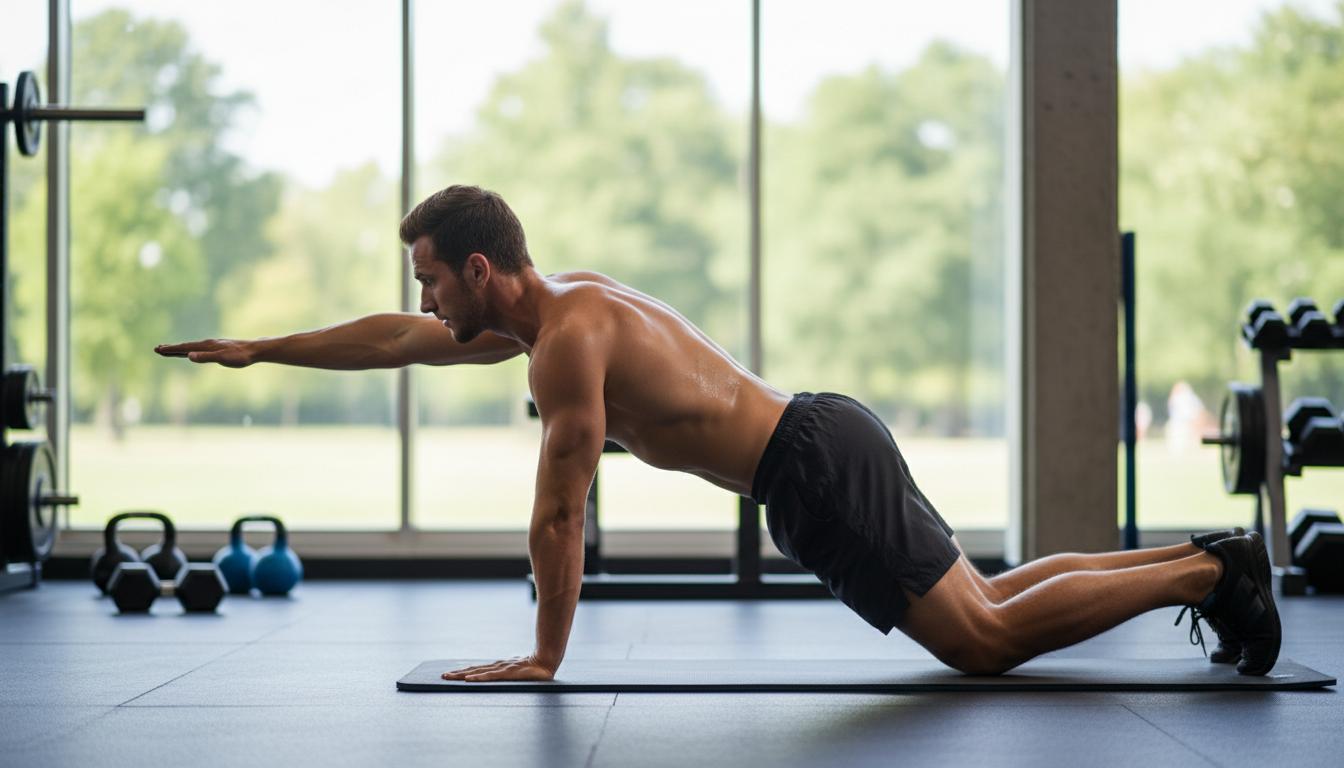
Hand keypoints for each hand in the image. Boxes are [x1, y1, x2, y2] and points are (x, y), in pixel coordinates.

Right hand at [155, 339, 253, 367]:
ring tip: (169, 349)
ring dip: (179, 348)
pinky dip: (190, 350)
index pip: (184, 348)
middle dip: (171, 348)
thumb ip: (206, 357)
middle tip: (156, 349)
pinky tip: (192, 351)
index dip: (171, 350)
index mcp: (206, 346)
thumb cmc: (240, 356)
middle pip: (185, 346)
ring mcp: (212, 345)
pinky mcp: (218, 348)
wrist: (254, 350)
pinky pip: (199, 348)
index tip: (158, 349)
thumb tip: (189, 356)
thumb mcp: (222, 358)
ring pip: (192, 347)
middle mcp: (207, 344)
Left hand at [440, 654, 557, 682]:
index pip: (477, 669)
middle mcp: (497, 666)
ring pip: (479, 672)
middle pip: (474, 670)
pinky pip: (490, 676)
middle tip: (443, 676)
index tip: (451, 674)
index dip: (464, 672)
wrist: (547, 660)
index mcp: (499, 667)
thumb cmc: (534, 668)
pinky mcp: (508, 673)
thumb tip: (502, 674)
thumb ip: (509, 673)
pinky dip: (479, 678)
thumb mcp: (518, 672)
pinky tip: (469, 679)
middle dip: (458, 673)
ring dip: (463, 675)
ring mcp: (502, 669)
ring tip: (450, 677)